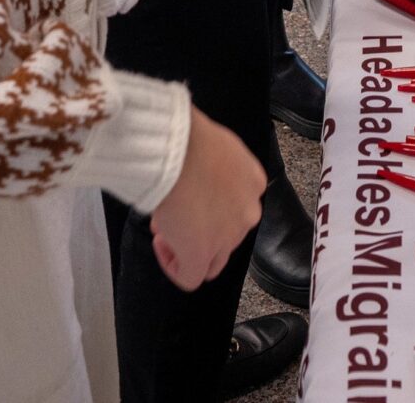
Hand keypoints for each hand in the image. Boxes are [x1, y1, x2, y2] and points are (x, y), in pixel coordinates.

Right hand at [148, 115, 265, 290]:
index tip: (187, 197)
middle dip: (198, 229)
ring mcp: (227, 236)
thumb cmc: (189, 138)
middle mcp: (247, 212)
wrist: (178, 148)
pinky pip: (191, 277)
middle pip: (226, 236)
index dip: (208, 208)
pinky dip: (174, 267)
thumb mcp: (214, 147)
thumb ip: (214, 169)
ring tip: (165, 228)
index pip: (236, 208)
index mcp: (253, 183)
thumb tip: (195, 179)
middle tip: (174, 216)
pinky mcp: (202, 253)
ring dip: (187, 248)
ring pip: (212, 261)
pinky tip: (161, 246)